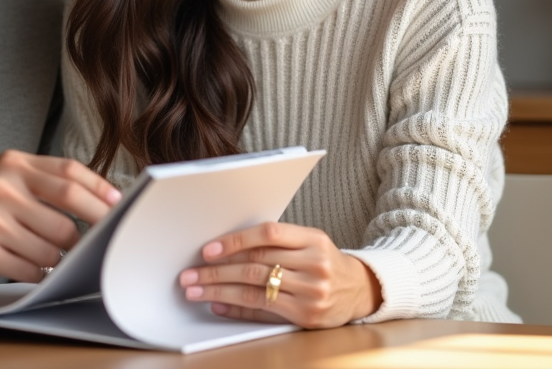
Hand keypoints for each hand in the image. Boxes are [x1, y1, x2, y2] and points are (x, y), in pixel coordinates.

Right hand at [0, 150, 120, 281]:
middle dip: (88, 234)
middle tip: (96, 242)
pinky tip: (34, 266)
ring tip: (55, 255)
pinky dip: (39, 272)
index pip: (69, 174)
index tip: (118, 205)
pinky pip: (29, 269)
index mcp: (14, 164)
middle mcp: (3, 187)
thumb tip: (100, 201)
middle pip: (66, 217)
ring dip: (60, 258)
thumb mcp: (8, 177)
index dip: (99, 191)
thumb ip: (47, 182)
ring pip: (50, 248)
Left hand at [178, 222, 381, 328]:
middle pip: (256, 264)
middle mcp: (315, 265)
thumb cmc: (324, 261)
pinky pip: (264, 310)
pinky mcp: (307, 316)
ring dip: (220, 290)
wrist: (361, 289)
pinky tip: (218, 306)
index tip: (207, 249)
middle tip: (190, 273)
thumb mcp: (309, 242)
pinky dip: (237, 308)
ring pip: (255, 288)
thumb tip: (223, 248)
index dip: (235, 240)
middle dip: (217, 270)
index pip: (268, 234)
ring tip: (195, 289)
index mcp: (313, 239)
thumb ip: (275, 242)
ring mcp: (312, 292)